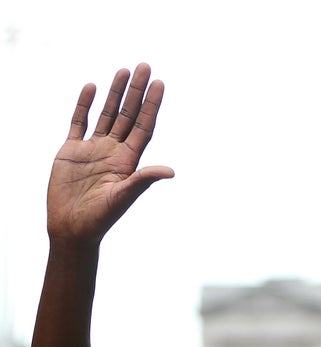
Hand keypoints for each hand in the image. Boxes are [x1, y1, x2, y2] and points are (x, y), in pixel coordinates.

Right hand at [47, 62, 173, 242]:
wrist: (72, 228)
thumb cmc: (100, 218)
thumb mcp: (124, 196)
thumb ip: (144, 180)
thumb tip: (171, 171)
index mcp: (128, 161)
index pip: (143, 127)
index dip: (151, 105)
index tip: (159, 84)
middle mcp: (113, 152)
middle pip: (128, 115)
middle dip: (136, 92)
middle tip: (145, 66)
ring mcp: (93, 150)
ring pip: (107, 114)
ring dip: (115, 94)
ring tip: (124, 71)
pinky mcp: (72, 151)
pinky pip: (79, 122)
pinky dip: (84, 105)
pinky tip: (92, 87)